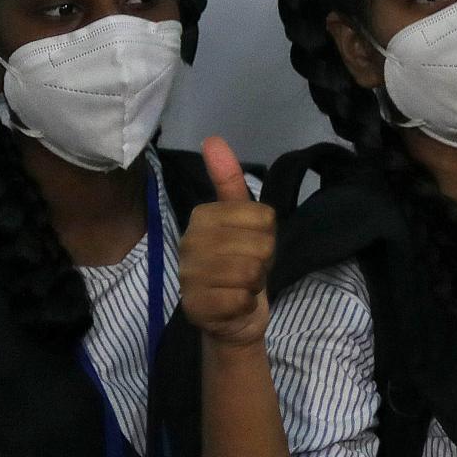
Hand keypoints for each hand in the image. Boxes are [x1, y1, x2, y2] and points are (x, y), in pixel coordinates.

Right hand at [178, 137, 276, 347]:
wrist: (233, 318)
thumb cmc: (241, 264)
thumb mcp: (245, 222)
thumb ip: (230, 182)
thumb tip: (213, 139)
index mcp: (202, 218)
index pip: (261, 216)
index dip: (268, 234)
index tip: (253, 244)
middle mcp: (189, 243)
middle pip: (258, 244)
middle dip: (264, 260)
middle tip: (249, 267)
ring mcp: (188, 277)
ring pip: (249, 271)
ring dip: (255, 283)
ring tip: (242, 285)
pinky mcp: (195, 307)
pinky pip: (240, 299)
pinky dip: (246, 304)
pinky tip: (234, 304)